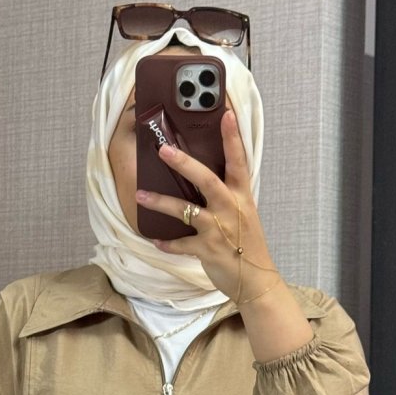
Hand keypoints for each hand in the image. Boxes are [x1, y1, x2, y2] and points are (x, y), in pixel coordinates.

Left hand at [134, 109, 282, 303]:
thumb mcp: (243, 214)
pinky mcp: (206, 250)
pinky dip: (167, 242)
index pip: (239, 162)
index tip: (227, 115)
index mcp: (242, 197)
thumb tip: (204, 178)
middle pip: (206, 180)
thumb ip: (228, 195)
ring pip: (186, 211)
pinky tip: (155, 238)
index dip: (233, 138)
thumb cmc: (247, 244)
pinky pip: (181, 244)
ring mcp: (218, 229)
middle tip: (164, 150)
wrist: (255, 279)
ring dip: (161, 202)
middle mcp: (230, 209)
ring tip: (140, 195)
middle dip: (184, 164)